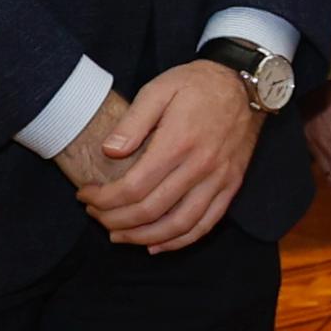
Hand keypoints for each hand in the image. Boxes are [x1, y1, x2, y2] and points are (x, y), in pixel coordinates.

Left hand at [60, 62, 257, 250]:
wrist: (245, 85)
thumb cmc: (197, 85)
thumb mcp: (159, 89)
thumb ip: (132, 122)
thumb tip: (109, 152)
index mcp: (178, 143)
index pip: (133, 187)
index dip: (103, 199)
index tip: (85, 195)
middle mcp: (200, 166)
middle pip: (150, 210)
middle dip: (114, 219)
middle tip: (95, 214)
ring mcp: (219, 179)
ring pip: (178, 225)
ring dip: (143, 237)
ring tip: (119, 235)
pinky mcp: (231, 185)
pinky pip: (206, 224)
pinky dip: (179, 241)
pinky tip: (157, 245)